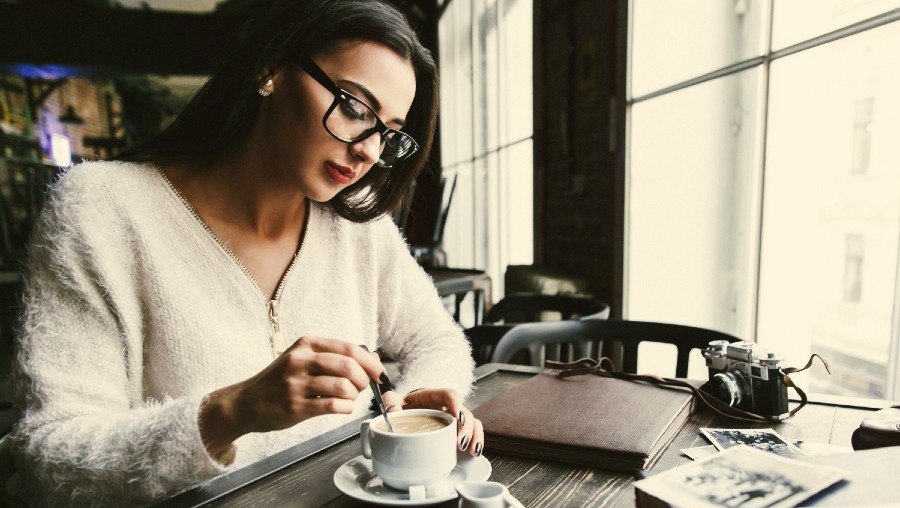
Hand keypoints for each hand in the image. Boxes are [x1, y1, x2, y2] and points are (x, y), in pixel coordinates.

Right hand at [200, 336, 385, 459]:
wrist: (245, 402)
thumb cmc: (279, 380)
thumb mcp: (303, 358)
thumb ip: (335, 356)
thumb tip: (373, 358)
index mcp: (306, 344)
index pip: (349, 348)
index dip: (370, 362)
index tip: (379, 373)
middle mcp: (300, 360)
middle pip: (349, 367)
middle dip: (363, 380)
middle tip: (362, 388)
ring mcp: (295, 383)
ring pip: (343, 387)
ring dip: (353, 396)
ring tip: (347, 399)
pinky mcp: (294, 406)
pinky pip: (332, 406)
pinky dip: (345, 408)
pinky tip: (341, 408)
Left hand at [382, 388, 483, 457]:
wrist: (407, 411)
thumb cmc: (404, 404)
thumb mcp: (394, 400)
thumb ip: (390, 402)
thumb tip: (392, 412)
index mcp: (435, 396)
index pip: (450, 395)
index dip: (457, 405)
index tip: (458, 418)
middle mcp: (449, 407)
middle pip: (465, 413)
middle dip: (466, 428)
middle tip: (460, 443)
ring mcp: (455, 419)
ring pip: (473, 423)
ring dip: (475, 436)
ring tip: (471, 450)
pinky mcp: (457, 431)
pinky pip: (473, 433)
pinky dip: (476, 442)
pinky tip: (474, 453)